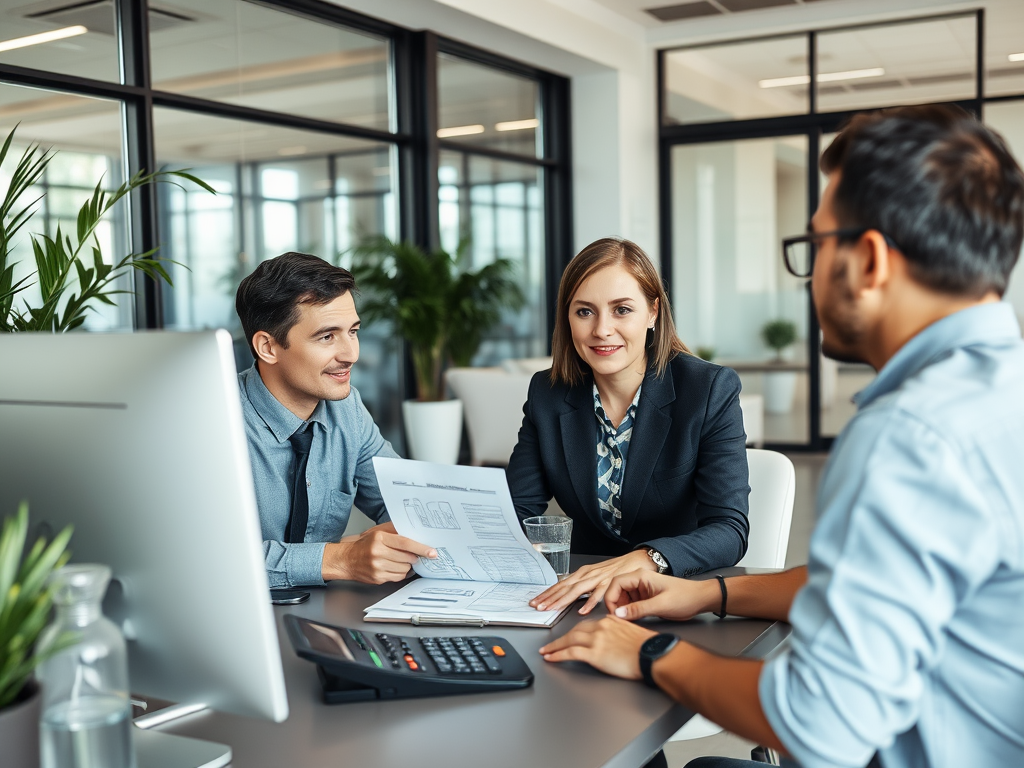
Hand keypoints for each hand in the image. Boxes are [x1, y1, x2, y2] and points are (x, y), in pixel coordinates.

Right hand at [322, 522, 436, 583]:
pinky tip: (395, 567)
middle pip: (407, 558)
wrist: (346, 560)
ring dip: (407, 565)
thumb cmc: (363, 545)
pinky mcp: (378, 578)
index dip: (420, 548)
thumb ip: (395, 531)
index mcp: (379, 538)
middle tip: (414, 555)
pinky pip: (398, 577)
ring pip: (404, 569)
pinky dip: (401, 572)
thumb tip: (415, 533)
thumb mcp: (377, 532)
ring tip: (401, 560)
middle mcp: (378, 553)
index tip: (432, 552)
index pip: (405, 543)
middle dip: (414, 557)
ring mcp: (377, 567)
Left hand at [529, 550, 655, 614]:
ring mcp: (598, 578)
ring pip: (577, 590)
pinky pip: (599, 594)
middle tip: (538, 606)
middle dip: (549, 598)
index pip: (560, 585)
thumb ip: (582, 586)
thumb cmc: (617, 570)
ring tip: (552, 608)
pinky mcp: (611, 583)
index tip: (535, 602)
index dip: (547, 594)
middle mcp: (588, 574)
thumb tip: (567, 595)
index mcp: (583, 573)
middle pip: (564, 587)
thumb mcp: (595, 577)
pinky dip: (590, 602)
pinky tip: (582, 610)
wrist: (638, 559)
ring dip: (563, 600)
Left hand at [538, 616, 656, 678]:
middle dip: (561, 638)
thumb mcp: (632, 633)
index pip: (587, 624)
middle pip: (575, 630)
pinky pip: (570, 653)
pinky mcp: (594, 653)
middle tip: (551, 644)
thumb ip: (618, 633)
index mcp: (610, 620)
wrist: (653, 654)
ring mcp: (596, 639)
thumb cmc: (648, 647)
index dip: (575, 631)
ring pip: (569, 639)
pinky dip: (558, 655)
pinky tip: (551, 658)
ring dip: (555, 646)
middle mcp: (601, 627)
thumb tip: (614, 641)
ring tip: (546, 651)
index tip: (569, 636)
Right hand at [604, 570, 718, 621]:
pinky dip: (629, 612)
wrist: (700, 599)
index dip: (611, 598)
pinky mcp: (646, 598)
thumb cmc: (685, 597)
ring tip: (628, 621)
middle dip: (616, 605)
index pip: (616, 583)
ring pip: (623, 598)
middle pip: (617, 591)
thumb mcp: (661, 605)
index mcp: (641, 576)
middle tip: (619, 619)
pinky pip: (631, 604)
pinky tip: (634, 619)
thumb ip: (638, 610)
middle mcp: (639, 581)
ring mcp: (642, 590)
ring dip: (622, 609)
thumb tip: (619, 614)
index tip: (613, 613)